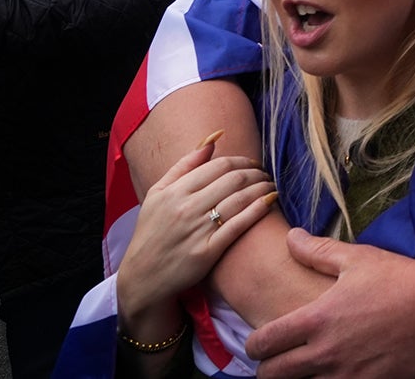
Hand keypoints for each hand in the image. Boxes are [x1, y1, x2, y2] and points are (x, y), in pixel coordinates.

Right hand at [116, 134, 276, 324]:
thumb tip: (214, 137)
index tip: (253, 164)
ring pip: (240, 199)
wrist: (142, 277)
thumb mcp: (158, 194)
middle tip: (266, 174)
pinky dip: (259, 209)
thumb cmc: (152, 231)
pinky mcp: (207, 251)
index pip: (219, 165)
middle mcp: (185, 208)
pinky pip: (240, 224)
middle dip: (257, 173)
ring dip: (263, 188)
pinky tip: (270, 201)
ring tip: (271, 186)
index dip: (243, 161)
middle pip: (234, 179)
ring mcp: (197, 230)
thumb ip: (185, 164)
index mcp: (174, 191)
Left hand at [245, 229, 414, 378]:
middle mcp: (324, 352)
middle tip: (279, 360)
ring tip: (305, 370)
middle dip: (269, 368)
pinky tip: (334, 374)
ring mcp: (345, 374)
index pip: (262, 344)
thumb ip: (318, 252)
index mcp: (316, 319)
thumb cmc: (399, 279)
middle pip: (271, 375)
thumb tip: (290, 236)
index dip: (254, 345)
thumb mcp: (358, 259)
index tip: (262, 342)